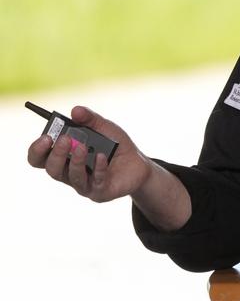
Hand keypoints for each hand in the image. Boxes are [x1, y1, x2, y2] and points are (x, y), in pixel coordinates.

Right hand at [27, 106, 151, 202]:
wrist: (139, 164)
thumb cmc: (116, 145)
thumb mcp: (104, 128)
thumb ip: (90, 119)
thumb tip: (75, 110)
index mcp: (63, 157)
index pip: (39, 158)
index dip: (37, 150)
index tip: (46, 137)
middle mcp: (69, 172)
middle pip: (51, 169)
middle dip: (56, 154)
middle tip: (65, 139)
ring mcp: (84, 184)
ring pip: (72, 177)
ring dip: (76, 161)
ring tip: (83, 147)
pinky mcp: (99, 192)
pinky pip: (95, 181)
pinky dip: (99, 168)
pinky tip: (103, 156)